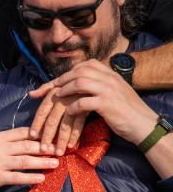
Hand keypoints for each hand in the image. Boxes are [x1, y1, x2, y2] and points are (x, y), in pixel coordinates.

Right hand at [0, 127, 56, 191]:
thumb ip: (4, 140)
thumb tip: (26, 136)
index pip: (22, 132)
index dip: (39, 133)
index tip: (52, 136)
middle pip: (27, 145)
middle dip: (45, 147)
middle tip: (59, 149)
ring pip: (25, 161)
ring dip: (42, 162)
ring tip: (55, 163)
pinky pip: (18, 177)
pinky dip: (31, 177)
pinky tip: (41, 178)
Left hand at [31, 59, 157, 145]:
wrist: (143, 124)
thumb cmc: (124, 111)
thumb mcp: (112, 93)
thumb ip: (96, 87)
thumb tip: (74, 87)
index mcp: (110, 73)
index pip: (84, 66)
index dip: (64, 75)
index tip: (49, 85)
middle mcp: (109, 77)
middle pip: (79, 71)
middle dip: (61, 80)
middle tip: (50, 91)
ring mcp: (109, 89)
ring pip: (80, 82)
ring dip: (65, 90)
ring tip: (57, 98)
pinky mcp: (107, 103)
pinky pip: (84, 101)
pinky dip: (73, 107)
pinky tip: (69, 113)